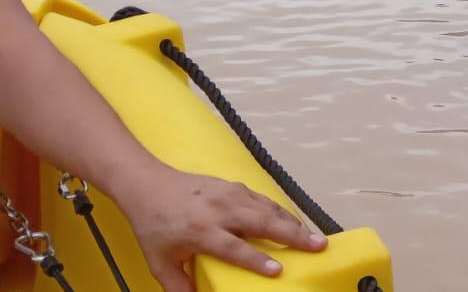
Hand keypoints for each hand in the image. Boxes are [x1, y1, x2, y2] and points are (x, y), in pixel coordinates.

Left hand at [110, 165, 326, 291]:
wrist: (149, 185)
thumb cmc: (154, 226)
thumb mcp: (159, 262)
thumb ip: (177, 286)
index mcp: (201, 231)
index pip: (234, 248)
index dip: (256, 260)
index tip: (278, 270)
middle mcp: (220, 211)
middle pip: (262, 223)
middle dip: (292, 235)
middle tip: (318, 245)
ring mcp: (230, 194)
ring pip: (269, 209)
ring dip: (294, 223)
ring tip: (314, 236)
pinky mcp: (235, 185)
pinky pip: (264, 200)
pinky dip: (282, 212)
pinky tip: (294, 221)